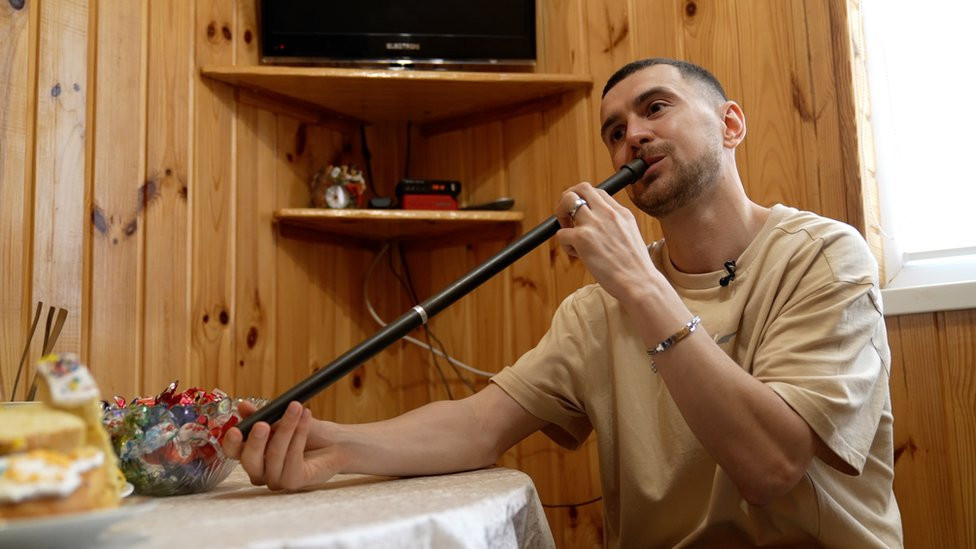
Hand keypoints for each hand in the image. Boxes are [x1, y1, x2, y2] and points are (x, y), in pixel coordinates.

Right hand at [222, 401, 342, 490]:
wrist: (334, 442)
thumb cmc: (305, 431)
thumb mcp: (282, 418)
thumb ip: (262, 414)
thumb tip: (243, 406)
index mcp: (252, 454)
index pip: (233, 452)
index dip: (231, 443)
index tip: (234, 430)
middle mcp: (260, 471)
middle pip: (249, 461)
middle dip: (256, 441)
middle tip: (263, 424)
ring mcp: (276, 479)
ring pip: (274, 456)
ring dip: (286, 429)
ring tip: (296, 408)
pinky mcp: (294, 482)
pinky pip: (292, 460)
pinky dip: (299, 435)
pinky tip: (305, 419)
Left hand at [554, 183, 662, 300]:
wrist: (639, 282)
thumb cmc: (635, 267)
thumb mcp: (630, 236)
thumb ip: (614, 226)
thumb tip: (595, 228)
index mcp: (621, 212)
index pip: (597, 192)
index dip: (585, 201)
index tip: (582, 215)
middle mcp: (608, 213)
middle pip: (581, 188)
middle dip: (568, 198)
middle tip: (566, 216)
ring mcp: (594, 223)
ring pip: (567, 203)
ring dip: (562, 218)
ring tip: (570, 236)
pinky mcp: (582, 238)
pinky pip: (561, 233)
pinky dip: (564, 245)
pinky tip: (577, 255)